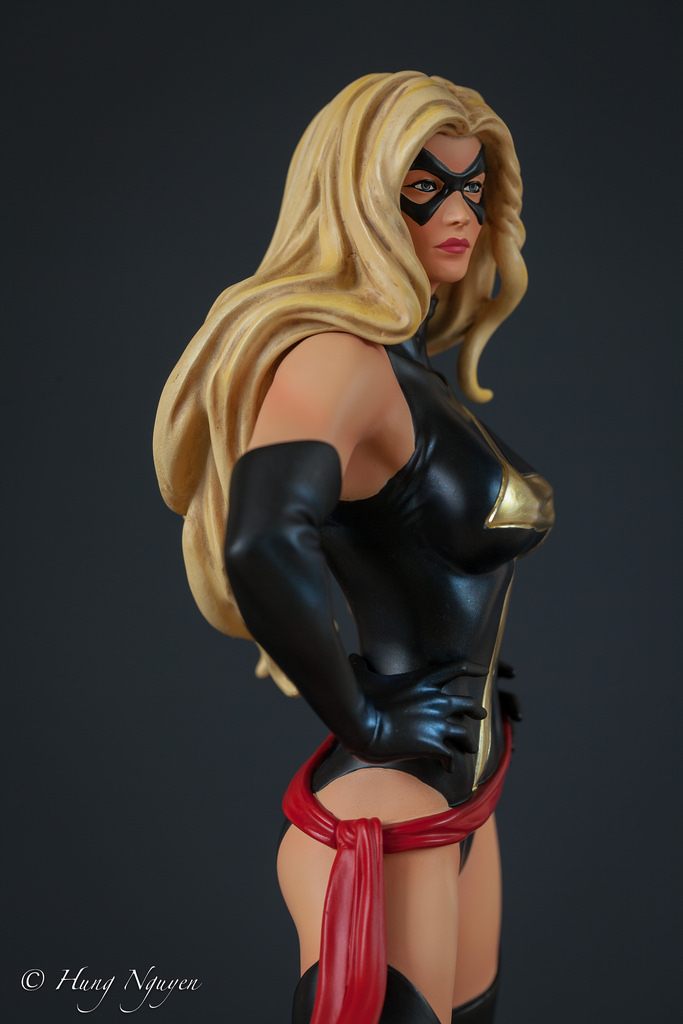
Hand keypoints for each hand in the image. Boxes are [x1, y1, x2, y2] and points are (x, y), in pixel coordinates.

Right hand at [347, 654, 486, 769]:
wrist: (364, 727)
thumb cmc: (362, 700)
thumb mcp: (363, 677)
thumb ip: (361, 667)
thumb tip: (350, 658)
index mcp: (424, 681)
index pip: (457, 667)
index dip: (474, 667)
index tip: (484, 670)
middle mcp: (437, 701)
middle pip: (469, 704)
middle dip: (476, 710)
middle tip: (481, 714)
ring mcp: (438, 724)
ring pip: (465, 734)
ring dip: (468, 741)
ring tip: (470, 748)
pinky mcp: (434, 746)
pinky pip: (451, 757)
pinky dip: (451, 763)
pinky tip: (448, 768)